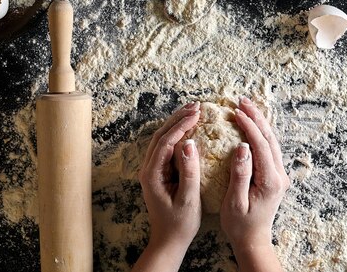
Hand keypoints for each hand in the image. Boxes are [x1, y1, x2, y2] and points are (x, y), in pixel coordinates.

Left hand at [132, 102, 201, 271]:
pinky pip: (166, 147)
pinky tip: (189, 128)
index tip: (198, 113)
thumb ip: (189, 171)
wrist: (168, 240)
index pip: (166, 141)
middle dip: (178, 118)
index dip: (182, 125)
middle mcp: (148, 169)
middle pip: (160, 135)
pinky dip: (177, 134)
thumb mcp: (188, 199)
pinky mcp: (158, 172)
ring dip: (176, 123)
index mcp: (153, 174)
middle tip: (197, 105)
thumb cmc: (180, 223)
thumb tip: (190, 143)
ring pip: (162, 138)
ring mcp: (152, 170)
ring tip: (193, 110)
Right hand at [220, 97, 289, 271]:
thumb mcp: (235, 203)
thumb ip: (240, 174)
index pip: (261, 146)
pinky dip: (261, 132)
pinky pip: (269, 148)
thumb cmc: (240, 225)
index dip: (249, 127)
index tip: (235, 112)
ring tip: (246, 106)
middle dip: (256, 117)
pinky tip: (252, 124)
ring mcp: (279, 175)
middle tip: (241, 101)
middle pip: (270, 138)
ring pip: (271, 141)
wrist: (253, 240)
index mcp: (270, 181)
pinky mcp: (275, 175)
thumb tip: (242, 147)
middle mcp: (279, 175)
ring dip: (259, 122)